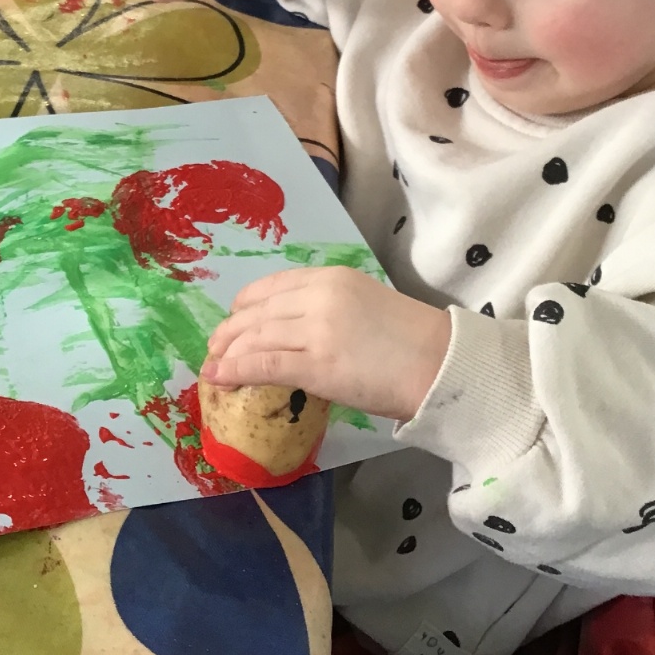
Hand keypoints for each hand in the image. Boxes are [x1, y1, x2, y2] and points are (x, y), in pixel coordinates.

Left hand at [200, 266, 452, 423]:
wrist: (441, 364)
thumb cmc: (411, 341)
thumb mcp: (365, 304)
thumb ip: (329, 308)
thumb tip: (295, 330)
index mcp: (332, 278)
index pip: (272, 286)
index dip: (245, 304)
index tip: (234, 318)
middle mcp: (319, 297)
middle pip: (257, 311)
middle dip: (230, 331)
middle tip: (216, 347)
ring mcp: (316, 330)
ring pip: (255, 337)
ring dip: (228, 352)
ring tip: (214, 366)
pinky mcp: (316, 365)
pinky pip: (264, 364)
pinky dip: (236, 370)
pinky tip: (220, 377)